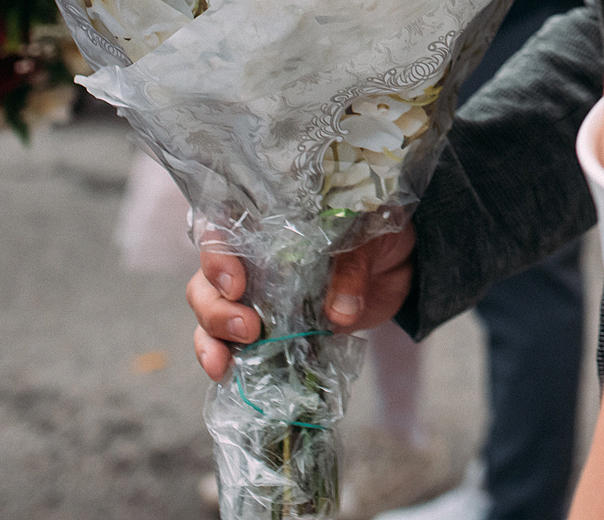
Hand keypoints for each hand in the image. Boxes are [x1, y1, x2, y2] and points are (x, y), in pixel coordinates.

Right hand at [190, 225, 416, 379]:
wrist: (396, 267)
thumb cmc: (373, 237)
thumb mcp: (368, 238)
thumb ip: (351, 268)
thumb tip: (339, 313)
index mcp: (267, 228)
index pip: (221, 233)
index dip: (216, 257)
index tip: (236, 284)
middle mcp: (250, 263)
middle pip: (206, 283)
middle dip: (216, 310)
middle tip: (248, 329)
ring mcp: (256, 300)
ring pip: (211, 316)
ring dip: (211, 340)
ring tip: (224, 363)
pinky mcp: (270, 331)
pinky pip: (235, 347)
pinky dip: (225, 361)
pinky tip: (226, 376)